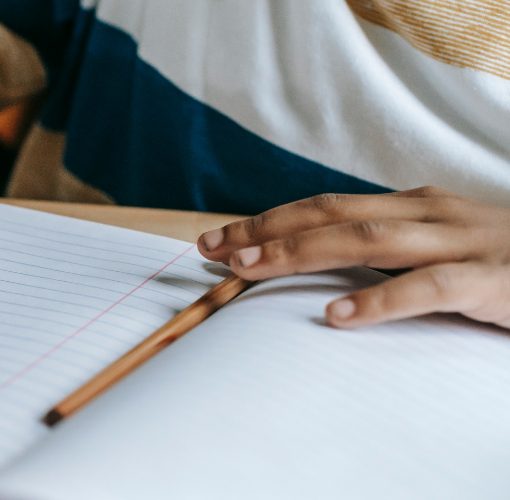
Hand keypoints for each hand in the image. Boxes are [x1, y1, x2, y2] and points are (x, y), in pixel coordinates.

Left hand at [197, 187, 509, 328]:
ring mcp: (462, 242)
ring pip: (368, 241)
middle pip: (334, 215)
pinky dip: (379, 300)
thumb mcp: (441, 248)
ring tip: (250, 271)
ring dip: (302, 253)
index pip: (326, 207)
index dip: (269, 220)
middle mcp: (431, 213)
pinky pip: (429, 287)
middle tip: (214, 252)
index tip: (218, 239)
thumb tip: (316, 271)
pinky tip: (338, 316)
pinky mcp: (492, 279)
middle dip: (267, 231)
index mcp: (415, 206)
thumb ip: (389, 253)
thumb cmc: (507, 262)